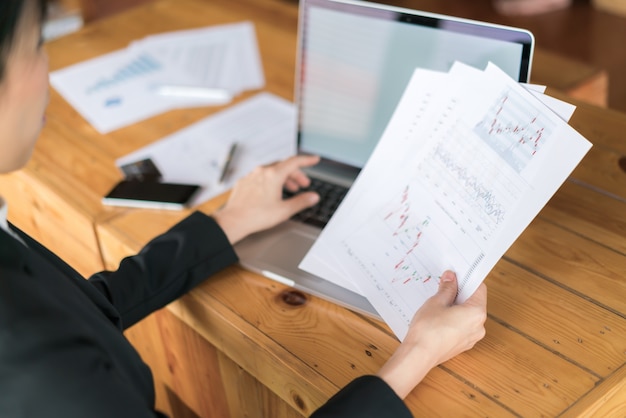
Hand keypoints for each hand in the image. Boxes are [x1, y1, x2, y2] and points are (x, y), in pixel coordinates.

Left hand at [212, 154, 320, 243]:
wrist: (233, 221)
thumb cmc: (256, 216)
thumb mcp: (284, 210)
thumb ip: (301, 201)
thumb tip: (313, 197)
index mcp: (273, 175)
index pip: (294, 162)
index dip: (307, 160)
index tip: (314, 159)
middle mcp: (262, 172)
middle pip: (283, 166)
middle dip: (296, 174)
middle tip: (303, 184)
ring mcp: (251, 176)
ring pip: (271, 171)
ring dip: (283, 178)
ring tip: (290, 189)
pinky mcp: (244, 182)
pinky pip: (260, 176)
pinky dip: (270, 180)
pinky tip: (271, 191)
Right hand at [377, 270, 486, 398]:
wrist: (419, 355)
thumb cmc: (428, 329)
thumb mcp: (436, 302)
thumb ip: (447, 288)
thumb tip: (451, 278)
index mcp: (476, 312)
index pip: (479, 288)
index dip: (467, 280)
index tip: (456, 275)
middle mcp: (479, 326)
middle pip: (474, 302)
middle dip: (460, 293)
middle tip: (444, 287)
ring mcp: (472, 338)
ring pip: (468, 315)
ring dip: (456, 307)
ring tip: (439, 303)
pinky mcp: (462, 345)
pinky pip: (462, 327)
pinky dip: (454, 319)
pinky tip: (439, 317)